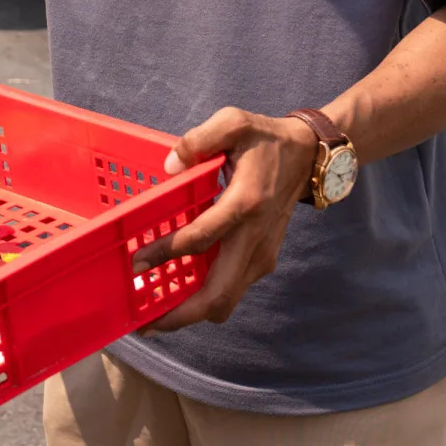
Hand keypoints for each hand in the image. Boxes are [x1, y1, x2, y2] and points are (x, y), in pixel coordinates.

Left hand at [131, 108, 317, 331]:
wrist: (309, 157)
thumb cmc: (265, 138)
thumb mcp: (234, 122)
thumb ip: (199, 139)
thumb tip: (170, 166)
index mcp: (245, 204)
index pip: (200, 239)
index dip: (166, 253)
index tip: (136, 263)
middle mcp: (255, 238)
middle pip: (219, 295)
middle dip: (181, 315)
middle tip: (144, 322)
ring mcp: (262, 254)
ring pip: (226, 300)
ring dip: (192, 313)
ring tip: (155, 316)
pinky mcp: (262, 259)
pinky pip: (231, 289)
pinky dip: (205, 300)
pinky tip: (179, 293)